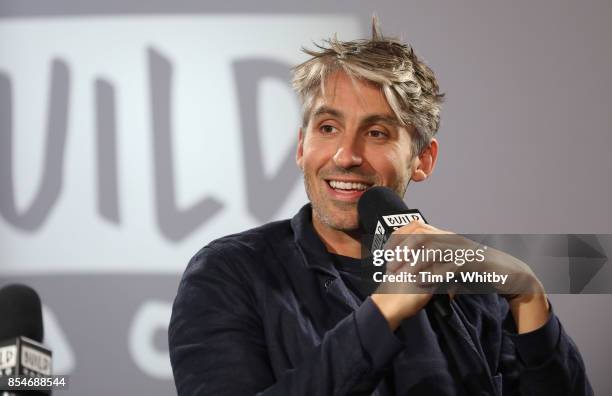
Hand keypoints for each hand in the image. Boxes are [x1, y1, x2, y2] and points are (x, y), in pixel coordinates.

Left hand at [371, 220, 549, 332]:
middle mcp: (452, 238)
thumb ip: (436, 265)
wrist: (508, 274)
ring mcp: (462, 248)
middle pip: (420, 235)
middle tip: (391, 267)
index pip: (416, 226)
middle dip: (401, 250)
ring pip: (432, 248)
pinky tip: (422, 284)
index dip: (398, 238)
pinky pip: (448, 266)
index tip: (386, 254)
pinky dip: (433, 275)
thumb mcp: (453, 264)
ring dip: (414, 262)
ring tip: (403, 276)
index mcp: (446, 236)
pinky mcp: (472, 262)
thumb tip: (415, 275)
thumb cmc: (478, 271)